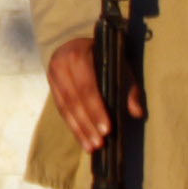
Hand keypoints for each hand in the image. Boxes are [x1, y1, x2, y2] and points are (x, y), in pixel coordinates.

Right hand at [48, 36, 136, 151]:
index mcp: (79, 55)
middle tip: (99, 144)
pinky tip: (82, 139)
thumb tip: (137, 113)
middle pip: (75, 101)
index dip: (96, 110)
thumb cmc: (103, 54)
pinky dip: (73, 126)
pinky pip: (61, 109)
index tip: (107, 129)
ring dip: (79, 130)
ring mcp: (53, 76)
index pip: (87, 87)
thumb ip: (129, 87)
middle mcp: (61, 65)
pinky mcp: (51, 86)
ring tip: (91, 147)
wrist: (76, 41)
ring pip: (66, 108)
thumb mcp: (119, 64)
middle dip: (87, 125)